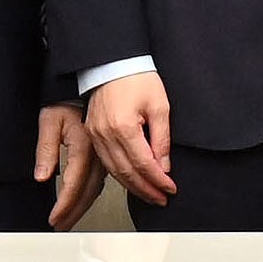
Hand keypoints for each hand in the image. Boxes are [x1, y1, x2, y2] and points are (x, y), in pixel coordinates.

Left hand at [36, 105, 100, 228]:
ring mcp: (104, 156)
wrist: (90, 89)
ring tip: (69, 221)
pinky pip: (101, 182)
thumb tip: (42, 175)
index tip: (54, 218)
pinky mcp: (107, 156)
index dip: (64, 204)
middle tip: (61, 226)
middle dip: (73, 213)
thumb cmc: (67, 101)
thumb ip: (46, 149)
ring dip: (82, 208)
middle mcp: (97, 154)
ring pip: (96, 190)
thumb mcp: (50, 119)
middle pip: (87, 192)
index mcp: (83, 145)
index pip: (73, 183)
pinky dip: (91, 197)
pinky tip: (85, 203)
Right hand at [86, 73, 175, 206]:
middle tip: (161, 198)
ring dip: (133, 187)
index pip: (143, 164)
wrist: (113, 62)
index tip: (170, 188)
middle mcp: (105, 134)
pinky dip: (120, 175)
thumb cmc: (137, 78)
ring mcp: (96, 134)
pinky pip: (105, 161)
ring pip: (114, 171)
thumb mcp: (159, 106)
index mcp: (123, 126)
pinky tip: (131, 180)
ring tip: (150, 194)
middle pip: (127, 172)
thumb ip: (162, 139)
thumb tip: (164, 167)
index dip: (158, 180)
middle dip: (146, 189)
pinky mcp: (92, 133)